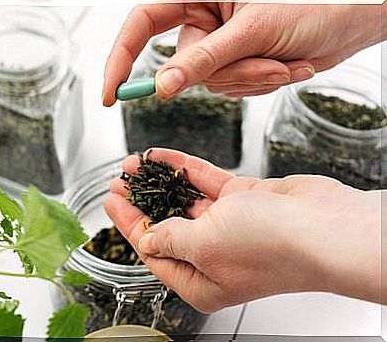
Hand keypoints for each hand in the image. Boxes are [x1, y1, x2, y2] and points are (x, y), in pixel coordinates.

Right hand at [102, 2, 381, 104]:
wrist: (351, 20)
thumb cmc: (312, 4)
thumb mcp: (252, 30)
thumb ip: (203, 60)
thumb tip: (162, 87)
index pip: (141, 25)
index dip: (120, 59)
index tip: (111, 94)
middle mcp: (204, 19)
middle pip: (184, 66)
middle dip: (228, 73)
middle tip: (267, 64)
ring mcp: (221, 45)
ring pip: (211, 84)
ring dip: (250, 81)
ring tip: (285, 62)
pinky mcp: (238, 64)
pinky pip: (233, 89)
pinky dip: (260, 85)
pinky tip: (288, 66)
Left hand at [104, 148, 380, 312]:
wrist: (324, 226)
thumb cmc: (270, 247)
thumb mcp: (204, 245)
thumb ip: (170, 239)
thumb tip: (148, 238)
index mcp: (201, 280)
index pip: (154, 251)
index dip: (129, 225)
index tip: (112, 202)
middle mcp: (214, 254)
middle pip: (166, 224)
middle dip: (141, 201)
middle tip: (119, 182)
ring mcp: (230, 225)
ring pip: (185, 199)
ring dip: (159, 180)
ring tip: (133, 165)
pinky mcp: (244, 200)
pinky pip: (206, 181)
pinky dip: (183, 167)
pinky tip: (161, 156)